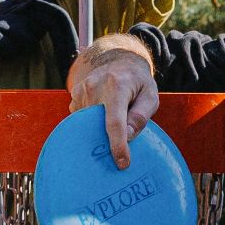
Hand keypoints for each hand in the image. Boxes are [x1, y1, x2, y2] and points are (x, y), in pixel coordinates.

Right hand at [66, 34, 158, 166]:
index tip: (122, 163)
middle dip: (107, 139)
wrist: (120, 61)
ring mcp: (81, 90)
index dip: (118, 145)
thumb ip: (141, 116)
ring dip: (99, 128)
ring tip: (111, 117)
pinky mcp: (74, 94)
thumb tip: (128, 136)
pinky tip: (101, 112)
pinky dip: (91, 121)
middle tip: (119, 146)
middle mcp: (95, 86)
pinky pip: (81, 118)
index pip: (115, 122)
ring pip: (88, 123)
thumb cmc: (138, 83)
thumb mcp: (150, 95)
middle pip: (98, 126)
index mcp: (117, 86)